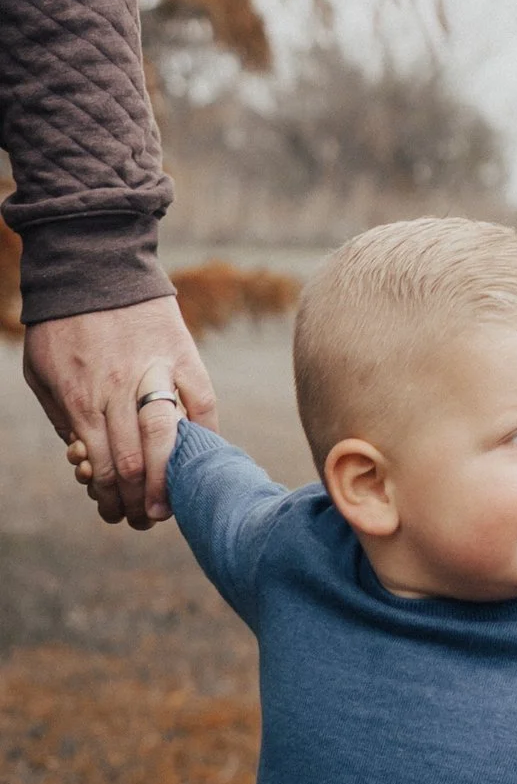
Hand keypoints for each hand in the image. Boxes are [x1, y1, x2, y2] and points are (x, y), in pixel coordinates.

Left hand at [24, 294, 216, 526]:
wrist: (94, 264)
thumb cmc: (62, 324)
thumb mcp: (42, 374)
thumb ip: (64, 417)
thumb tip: (87, 457)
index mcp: (80, 399)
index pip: (102, 467)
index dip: (111, 500)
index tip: (116, 513)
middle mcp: (118, 390)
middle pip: (133, 462)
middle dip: (140, 502)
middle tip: (144, 520)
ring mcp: (154, 372)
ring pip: (166, 437)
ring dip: (170, 480)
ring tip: (170, 504)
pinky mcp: (183, 354)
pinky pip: (203, 401)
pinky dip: (206, 433)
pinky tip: (201, 456)